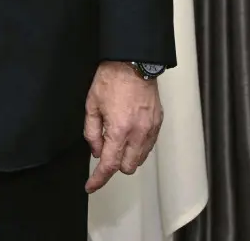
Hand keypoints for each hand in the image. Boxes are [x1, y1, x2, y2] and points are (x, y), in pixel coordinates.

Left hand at [84, 62, 163, 192]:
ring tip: (116, 137)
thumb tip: (95, 150)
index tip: (91, 186)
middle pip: (128, 167)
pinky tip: (129, 133)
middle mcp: (138, 133)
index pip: (109, 164)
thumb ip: (91, 131)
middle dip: (114, 164)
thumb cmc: (111, 79)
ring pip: (140, 159)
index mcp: (119, 129)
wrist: (132, 63)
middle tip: (104, 148)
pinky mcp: (158, 124)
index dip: (99, 178)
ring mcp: (150, 130)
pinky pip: (148, 146)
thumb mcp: (91, 104)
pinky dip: (138, 146)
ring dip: (127, 156)